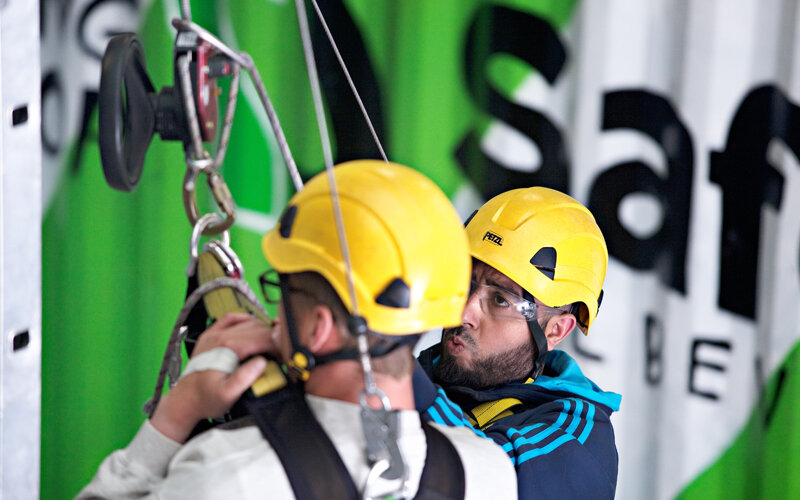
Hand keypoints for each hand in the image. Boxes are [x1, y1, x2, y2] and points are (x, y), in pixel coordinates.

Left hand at [151, 313, 278, 442]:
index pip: (262, 338)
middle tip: (278, 355)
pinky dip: (245, 319)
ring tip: (268, 346)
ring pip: (248, 321)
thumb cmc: (206, 399)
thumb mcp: (227, 395)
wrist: (186, 399)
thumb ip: (245, 379)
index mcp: (227, 348)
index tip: (281, 358)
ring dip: (262, 331)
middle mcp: (221, 337)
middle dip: (272, 340)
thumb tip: (262, 362)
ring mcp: (215, 334)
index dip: (276, 347)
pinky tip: (252, 328)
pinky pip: (231, 318)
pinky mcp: (211, 335)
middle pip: (257, 328)